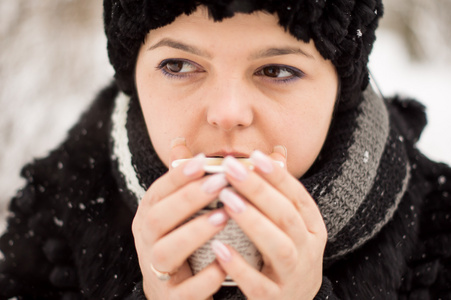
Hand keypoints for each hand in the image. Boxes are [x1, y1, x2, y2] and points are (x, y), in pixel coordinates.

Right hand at [132, 139, 228, 298]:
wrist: (176, 295)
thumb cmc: (183, 244)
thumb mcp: (178, 213)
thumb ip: (183, 182)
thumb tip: (180, 142)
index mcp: (149, 219)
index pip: (157, 193)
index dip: (178, 177)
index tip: (202, 161)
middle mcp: (147, 243)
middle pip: (157, 219)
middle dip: (187, 199)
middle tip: (219, 183)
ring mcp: (157, 272)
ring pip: (166, 252)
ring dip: (193, 233)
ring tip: (222, 217)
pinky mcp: (172, 298)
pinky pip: (185, 290)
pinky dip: (205, 277)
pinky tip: (224, 262)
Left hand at [212, 147, 327, 299]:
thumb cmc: (285, 257)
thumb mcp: (291, 227)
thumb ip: (280, 194)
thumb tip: (274, 152)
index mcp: (312, 228)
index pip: (298, 196)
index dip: (278, 176)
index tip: (255, 155)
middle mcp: (308, 250)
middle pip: (286, 216)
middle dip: (258, 190)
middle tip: (231, 169)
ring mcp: (294, 276)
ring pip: (279, 247)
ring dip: (252, 221)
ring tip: (226, 200)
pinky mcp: (275, 298)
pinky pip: (258, 283)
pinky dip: (239, 266)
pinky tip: (219, 248)